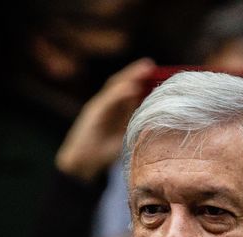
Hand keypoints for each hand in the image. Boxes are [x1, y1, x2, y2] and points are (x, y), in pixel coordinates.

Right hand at [56, 58, 155, 181]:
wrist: (83, 165)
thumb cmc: (104, 154)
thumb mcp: (126, 135)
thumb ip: (136, 123)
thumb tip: (157, 115)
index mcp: (115, 110)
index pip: (129, 89)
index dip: (142, 80)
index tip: (159, 73)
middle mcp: (107, 105)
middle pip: (122, 83)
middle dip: (136, 73)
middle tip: (152, 65)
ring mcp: (99, 107)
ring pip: (115, 86)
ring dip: (130, 76)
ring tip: (145, 68)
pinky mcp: (93, 113)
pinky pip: (108, 99)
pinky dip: (120, 93)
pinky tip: (132, 87)